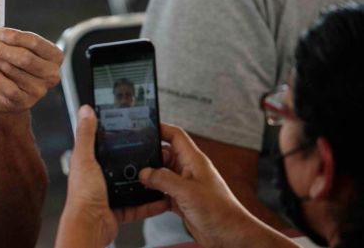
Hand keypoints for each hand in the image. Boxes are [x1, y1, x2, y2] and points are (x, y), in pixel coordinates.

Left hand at [0, 28, 60, 113]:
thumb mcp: (14, 50)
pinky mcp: (24, 101)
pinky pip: (6, 86)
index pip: (34, 42)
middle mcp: (51, 74)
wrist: (3, 95)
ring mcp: (39, 90)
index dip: (12, 36)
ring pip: (11, 69)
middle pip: (24, 57)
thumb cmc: (11, 67)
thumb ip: (8, 41)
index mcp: (54, 56)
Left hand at [56, 106, 168, 247]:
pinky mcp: (119, 210)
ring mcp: (110, 194)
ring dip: (146, 182)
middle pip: (122, 166)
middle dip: (137, 162)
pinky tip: (160, 198)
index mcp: (89, 163)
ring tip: (160, 175)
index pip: (104, 145)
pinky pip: (138, 205)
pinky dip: (150, 203)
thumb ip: (86, 135)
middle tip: (153, 154)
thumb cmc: (83, 195)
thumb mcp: (85, 158)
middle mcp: (99, 178)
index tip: (132, 131)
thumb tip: (85, 110)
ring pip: (133, 185)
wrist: (90, 225)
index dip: (117, 137)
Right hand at [139, 124, 261, 247]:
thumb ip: (163, 179)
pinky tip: (146, 196)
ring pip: (162, 174)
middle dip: (150, 157)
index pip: (176, 136)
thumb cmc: (220, 212)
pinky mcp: (181, 200)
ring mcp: (185, 185)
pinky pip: (162, 191)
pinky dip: (154, 193)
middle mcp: (189, 170)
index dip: (161, 129)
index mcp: (194, 161)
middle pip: (165, 155)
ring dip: (151, 177)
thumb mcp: (187, 191)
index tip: (144, 128)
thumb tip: (145, 172)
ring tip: (138, 179)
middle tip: (136, 161)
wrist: (229, 236)